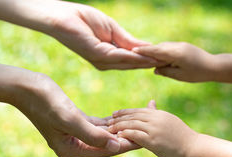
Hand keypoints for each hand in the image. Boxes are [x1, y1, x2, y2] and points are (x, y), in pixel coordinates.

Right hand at [14, 73, 138, 156]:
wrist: (25, 87)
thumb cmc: (45, 102)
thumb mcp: (70, 119)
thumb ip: (93, 135)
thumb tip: (117, 146)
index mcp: (72, 151)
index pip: (107, 149)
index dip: (128, 144)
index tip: (147, 139)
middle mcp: (74, 147)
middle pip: (108, 143)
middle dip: (128, 136)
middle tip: (150, 131)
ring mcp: (75, 136)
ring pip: (105, 134)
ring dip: (121, 128)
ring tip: (142, 123)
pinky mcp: (75, 123)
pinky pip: (98, 125)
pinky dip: (111, 122)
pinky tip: (125, 118)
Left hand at [44, 1, 158, 69]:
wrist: (62, 16)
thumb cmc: (83, 19)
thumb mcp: (112, 29)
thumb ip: (127, 40)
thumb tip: (145, 47)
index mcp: (108, 56)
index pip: (132, 59)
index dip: (148, 58)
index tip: (165, 58)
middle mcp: (106, 62)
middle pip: (133, 65)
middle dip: (150, 62)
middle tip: (169, 62)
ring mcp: (102, 61)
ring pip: (129, 63)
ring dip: (146, 62)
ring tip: (163, 61)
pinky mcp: (98, 55)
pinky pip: (121, 57)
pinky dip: (135, 57)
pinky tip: (147, 57)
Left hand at [108, 100, 196, 156]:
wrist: (194, 148)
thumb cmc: (182, 137)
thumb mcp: (169, 121)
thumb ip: (157, 113)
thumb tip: (151, 103)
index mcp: (159, 114)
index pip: (138, 110)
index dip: (125, 112)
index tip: (115, 114)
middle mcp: (156, 119)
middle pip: (133, 115)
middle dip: (119, 118)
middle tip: (108, 121)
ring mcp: (154, 129)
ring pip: (132, 124)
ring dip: (119, 126)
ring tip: (110, 129)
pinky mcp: (153, 140)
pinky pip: (136, 135)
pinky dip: (126, 134)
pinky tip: (119, 136)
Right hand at [133, 42, 216, 81]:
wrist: (214, 66)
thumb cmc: (197, 74)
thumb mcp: (180, 76)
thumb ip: (165, 71)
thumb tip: (154, 69)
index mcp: (175, 53)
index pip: (155, 51)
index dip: (143, 51)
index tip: (133, 51)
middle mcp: (177, 46)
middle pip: (158, 47)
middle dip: (147, 50)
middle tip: (134, 54)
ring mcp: (180, 44)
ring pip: (163, 46)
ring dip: (154, 51)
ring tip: (144, 56)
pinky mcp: (183, 46)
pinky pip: (169, 47)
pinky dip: (162, 51)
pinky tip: (158, 56)